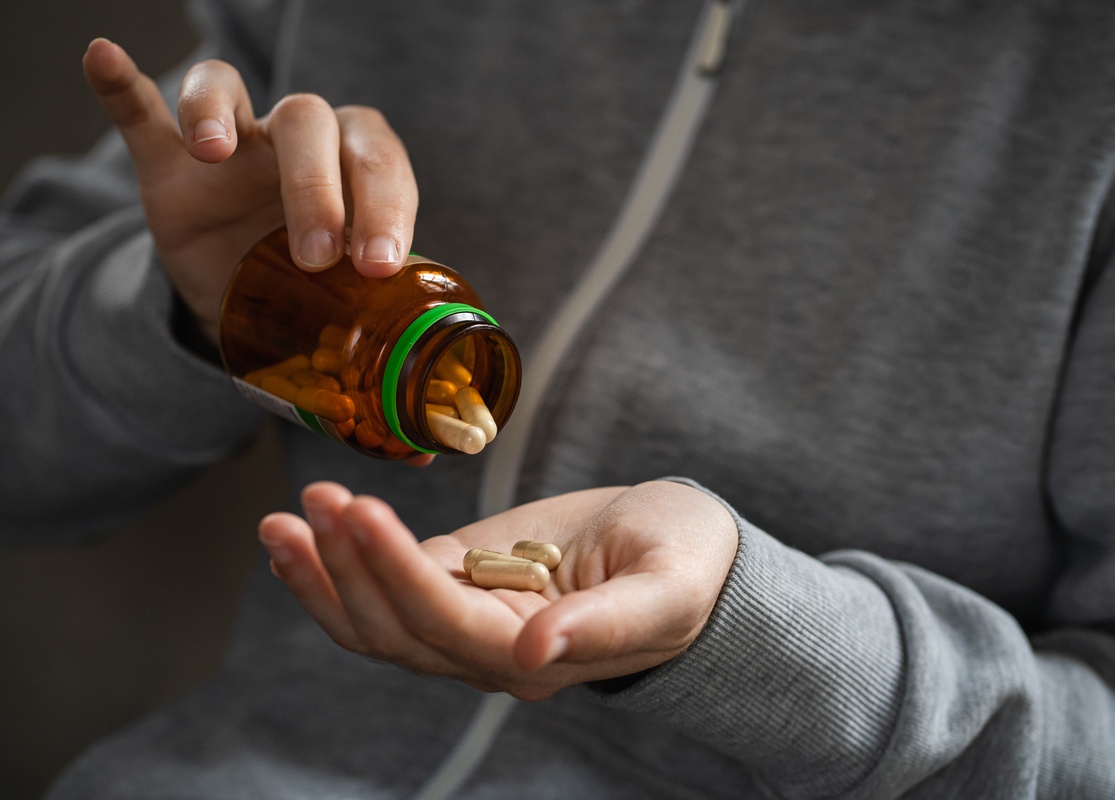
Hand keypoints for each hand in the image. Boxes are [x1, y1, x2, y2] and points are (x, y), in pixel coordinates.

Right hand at [82, 38, 417, 343]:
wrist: (249, 298)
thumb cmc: (317, 287)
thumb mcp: (350, 304)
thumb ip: (380, 331)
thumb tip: (420, 420)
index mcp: (357, 165)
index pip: (379, 162)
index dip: (385, 207)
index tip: (378, 265)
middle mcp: (300, 140)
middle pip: (308, 123)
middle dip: (316, 186)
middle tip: (318, 254)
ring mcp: (233, 144)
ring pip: (229, 93)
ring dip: (217, 113)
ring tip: (213, 152)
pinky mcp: (169, 163)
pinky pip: (142, 112)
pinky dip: (122, 86)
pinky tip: (103, 58)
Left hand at [257, 480, 738, 700]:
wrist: (683, 545)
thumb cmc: (686, 565)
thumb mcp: (664, 590)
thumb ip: (606, 624)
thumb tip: (536, 653)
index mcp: (536, 657)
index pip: (445, 623)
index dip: (396, 573)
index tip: (359, 513)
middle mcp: (486, 651)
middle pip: (391, 629)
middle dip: (343, 568)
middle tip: (312, 503)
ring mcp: (464, 619)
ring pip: (372, 621)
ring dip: (322, 573)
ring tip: (284, 520)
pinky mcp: (457, 581)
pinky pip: (382, 592)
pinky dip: (335, 569)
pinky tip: (301, 539)